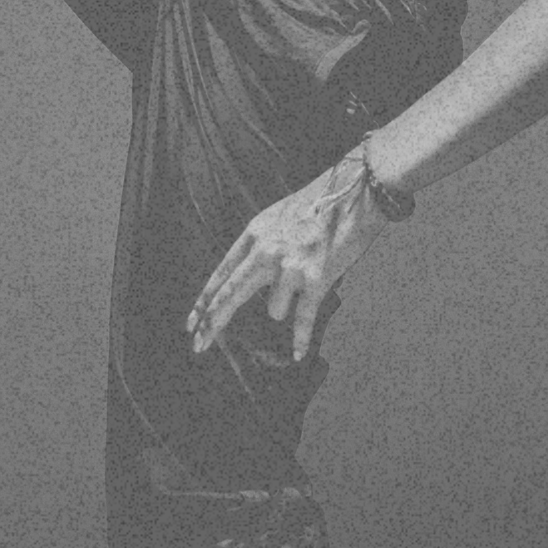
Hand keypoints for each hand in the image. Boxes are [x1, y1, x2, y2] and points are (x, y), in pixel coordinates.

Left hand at [187, 157, 387, 362]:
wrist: (356, 192)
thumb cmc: (322, 204)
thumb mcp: (278, 218)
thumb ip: (260, 246)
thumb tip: (249, 279)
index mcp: (254, 234)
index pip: (221, 275)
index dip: (204, 302)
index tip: (191, 323)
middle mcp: (265, 251)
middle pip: (230, 296)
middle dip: (212, 324)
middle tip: (197, 347)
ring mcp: (289, 267)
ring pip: (274, 310)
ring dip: (288, 305)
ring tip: (308, 280)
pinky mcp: (315, 279)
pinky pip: (302, 319)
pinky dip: (301, 339)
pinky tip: (298, 355)